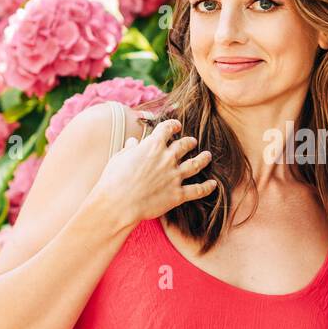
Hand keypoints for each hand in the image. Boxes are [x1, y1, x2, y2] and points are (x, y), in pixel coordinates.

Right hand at [95, 116, 216, 225]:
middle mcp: (167, 158)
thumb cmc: (113, 180)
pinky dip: (207, 188)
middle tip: (192, 141)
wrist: (118, 203)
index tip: (176, 126)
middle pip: (184, 145)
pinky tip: (214, 185)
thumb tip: (133, 142)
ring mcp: (174, 176)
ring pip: (195, 164)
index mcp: (153, 145)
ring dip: (203, 159)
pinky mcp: (177, 195)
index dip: (173, 125)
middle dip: (189, 142)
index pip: (167, 128)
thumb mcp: (119, 158)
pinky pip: (197, 190)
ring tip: (208, 156)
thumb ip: (130, 148)